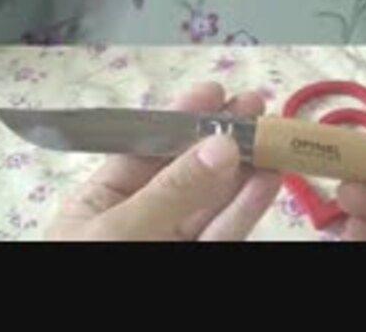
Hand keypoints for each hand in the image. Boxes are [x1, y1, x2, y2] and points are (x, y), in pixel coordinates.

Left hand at [46, 82, 281, 240]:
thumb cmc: (90, 275)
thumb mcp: (121, 231)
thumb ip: (173, 189)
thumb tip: (222, 143)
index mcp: (101, 199)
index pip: (145, 147)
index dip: (180, 117)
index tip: (215, 90)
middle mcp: (141, 215)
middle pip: (187, 166)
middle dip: (222, 134)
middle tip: (258, 103)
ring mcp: (174, 241)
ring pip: (215, 197)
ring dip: (246, 164)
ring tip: (275, 134)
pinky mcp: (200, 263)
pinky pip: (227, 229)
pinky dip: (250, 204)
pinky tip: (271, 177)